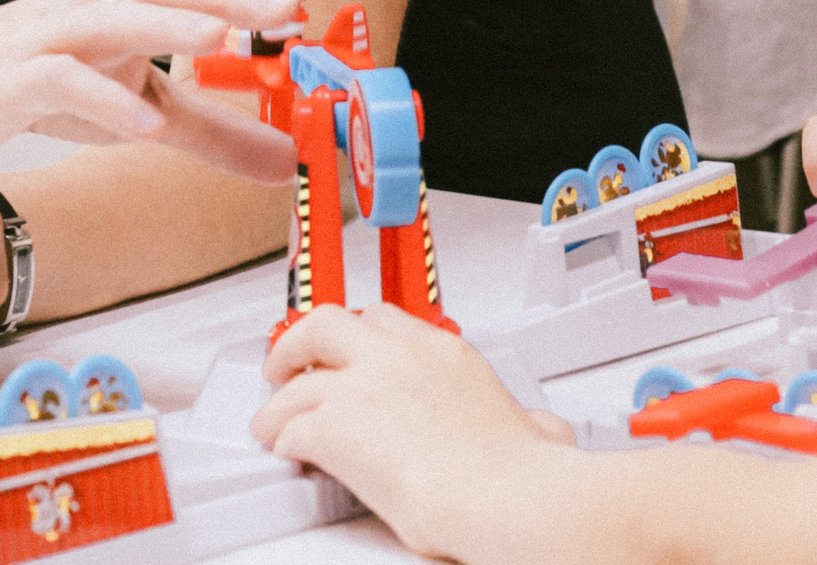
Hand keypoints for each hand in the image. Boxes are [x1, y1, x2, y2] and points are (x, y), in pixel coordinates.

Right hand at [0, 0, 323, 183]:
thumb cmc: (46, 76)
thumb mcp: (141, 105)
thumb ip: (213, 131)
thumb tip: (288, 163)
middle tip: (287, 9)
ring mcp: (52, 34)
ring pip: (114, 18)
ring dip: (165, 24)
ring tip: (217, 40)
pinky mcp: (13, 77)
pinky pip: (60, 81)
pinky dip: (101, 98)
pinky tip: (139, 123)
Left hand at [253, 304, 573, 557]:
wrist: (505, 496)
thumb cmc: (523, 475)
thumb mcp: (538, 431)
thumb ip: (530, 421)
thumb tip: (545, 429)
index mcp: (445, 354)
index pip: (387, 319)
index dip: (360, 335)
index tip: (352, 349)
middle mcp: (398, 359)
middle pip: (326, 325)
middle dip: (299, 344)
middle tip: (289, 365)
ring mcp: (361, 388)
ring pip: (297, 383)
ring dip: (280, 404)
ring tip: (271, 421)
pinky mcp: (335, 428)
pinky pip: (291, 428)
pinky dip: (282, 440)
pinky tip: (285, 452)